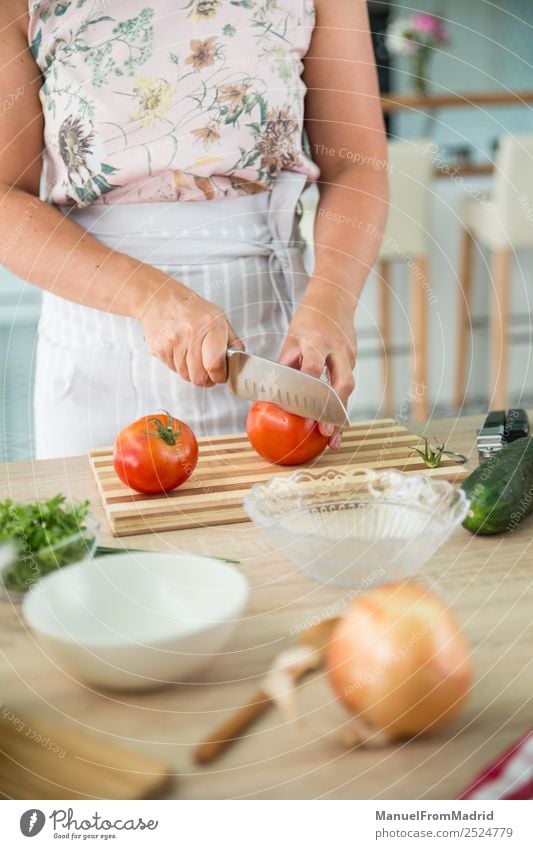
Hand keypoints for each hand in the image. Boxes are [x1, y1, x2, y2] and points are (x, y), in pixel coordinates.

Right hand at [140, 282, 242, 386]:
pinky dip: (177, 365)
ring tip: (191, 356)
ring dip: (191, 372)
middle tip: (207, 373)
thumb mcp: (218, 318)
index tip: (220, 375)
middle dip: (206, 379)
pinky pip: (172, 369)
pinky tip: (179, 351)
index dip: (220, 377)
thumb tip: (240, 361)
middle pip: (199, 376)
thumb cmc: (192, 309)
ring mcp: (173, 341)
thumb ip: (232, 341)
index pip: (215, 365)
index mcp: (211, 325)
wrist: (159, 298)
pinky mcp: (159, 348)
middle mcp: (192, 333)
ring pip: (185, 376)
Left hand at [279, 286, 355, 447]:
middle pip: (342, 382)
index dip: (307, 388)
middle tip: (324, 431)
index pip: (313, 367)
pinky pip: (346, 388)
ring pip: (348, 389)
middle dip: (333, 409)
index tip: (299, 408)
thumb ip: (287, 365)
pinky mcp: (353, 362)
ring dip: (340, 416)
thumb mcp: (292, 338)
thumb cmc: (308, 321)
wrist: (334, 300)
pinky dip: (341, 407)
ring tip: (333, 440)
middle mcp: (337, 350)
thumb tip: (272, 395)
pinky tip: (336, 427)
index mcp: (316, 341)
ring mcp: (349, 356)